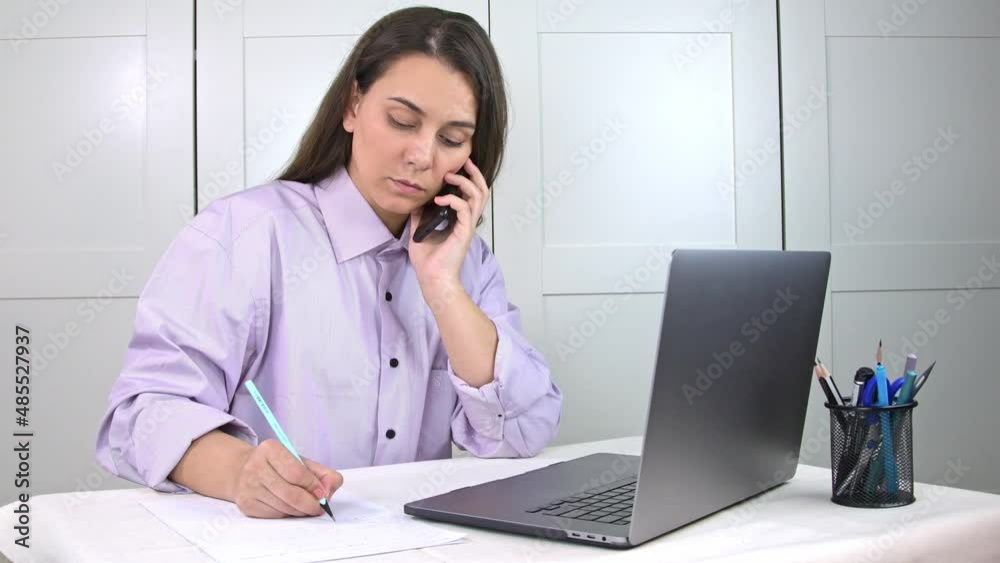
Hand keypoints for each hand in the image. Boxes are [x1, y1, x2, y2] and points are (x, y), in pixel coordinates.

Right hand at [232, 439, 343, 518]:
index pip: (296, 472)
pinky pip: (274, 515)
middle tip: (319, 507)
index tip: (322, 493)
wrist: (245, 470)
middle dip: (309, 503)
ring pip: (283, 507)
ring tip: (307, 507)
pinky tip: (291, 508)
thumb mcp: (302, 462)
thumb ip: (323, 473)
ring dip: (300, 511)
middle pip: (290, 493)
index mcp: (270, 449)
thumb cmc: (280, 466)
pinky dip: (287, 514)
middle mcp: (255, 466)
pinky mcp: (245, 503)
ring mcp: (248, 486)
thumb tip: (329, 491)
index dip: (313, 486)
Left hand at [408, 158, 489, 288]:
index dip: (467, 178)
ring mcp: (467, 226)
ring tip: (450, 176)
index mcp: (459, 220)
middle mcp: (466, 221)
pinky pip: (465, 209)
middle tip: (464, 162)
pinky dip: (453, 200)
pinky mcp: (464, 232)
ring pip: (478, 196)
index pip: (470, 194)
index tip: (456, 167)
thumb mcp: (419, 231)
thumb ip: (420, 216)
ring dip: (465, 182)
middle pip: (481, 191)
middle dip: (474, 174)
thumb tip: (415, 202)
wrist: (432, 278)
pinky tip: (440, 199)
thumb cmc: (428, 261)